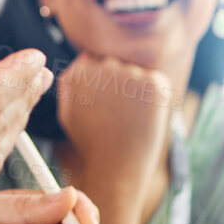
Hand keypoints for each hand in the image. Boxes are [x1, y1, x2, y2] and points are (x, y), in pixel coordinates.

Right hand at [55, 53, 175, 193]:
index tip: (102, 106)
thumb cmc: (91, 141)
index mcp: (80, 70)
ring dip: (136, 91)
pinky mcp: (153, 83)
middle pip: (116, 65)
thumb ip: (70, 82)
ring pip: (135, 74)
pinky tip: (143, 117)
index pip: (95, 62)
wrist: (116, 166)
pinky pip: (155, 82)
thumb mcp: (68, 112)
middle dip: (118, 85)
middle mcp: (104, 65)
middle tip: (116, 116)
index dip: (101, 86)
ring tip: (128, 119)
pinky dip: (153, 98)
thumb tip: (83, 57)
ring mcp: (130, 73)